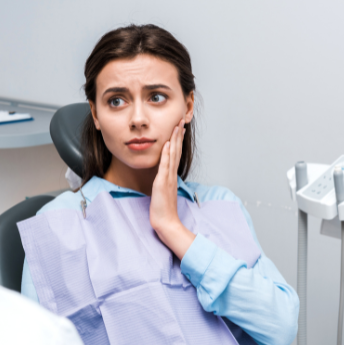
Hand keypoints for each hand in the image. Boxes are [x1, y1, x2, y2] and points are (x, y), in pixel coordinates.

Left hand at [150, 120, 195, 259]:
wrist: (166, 223)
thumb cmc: (164, 211)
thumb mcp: (164, 193)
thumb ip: (165, 183)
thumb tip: (164, 177)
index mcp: (172, 177)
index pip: (175, 155)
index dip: (177, 141)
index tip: (178, 130)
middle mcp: (172, 175)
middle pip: (176, 151)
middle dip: (178, 136)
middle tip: (180, 121)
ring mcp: (168, 178)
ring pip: (172, 155)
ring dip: (174, 140)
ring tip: (176, 127)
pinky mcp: (162, 183)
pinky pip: (165, 166)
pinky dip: (166, 154)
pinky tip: (167, 144)